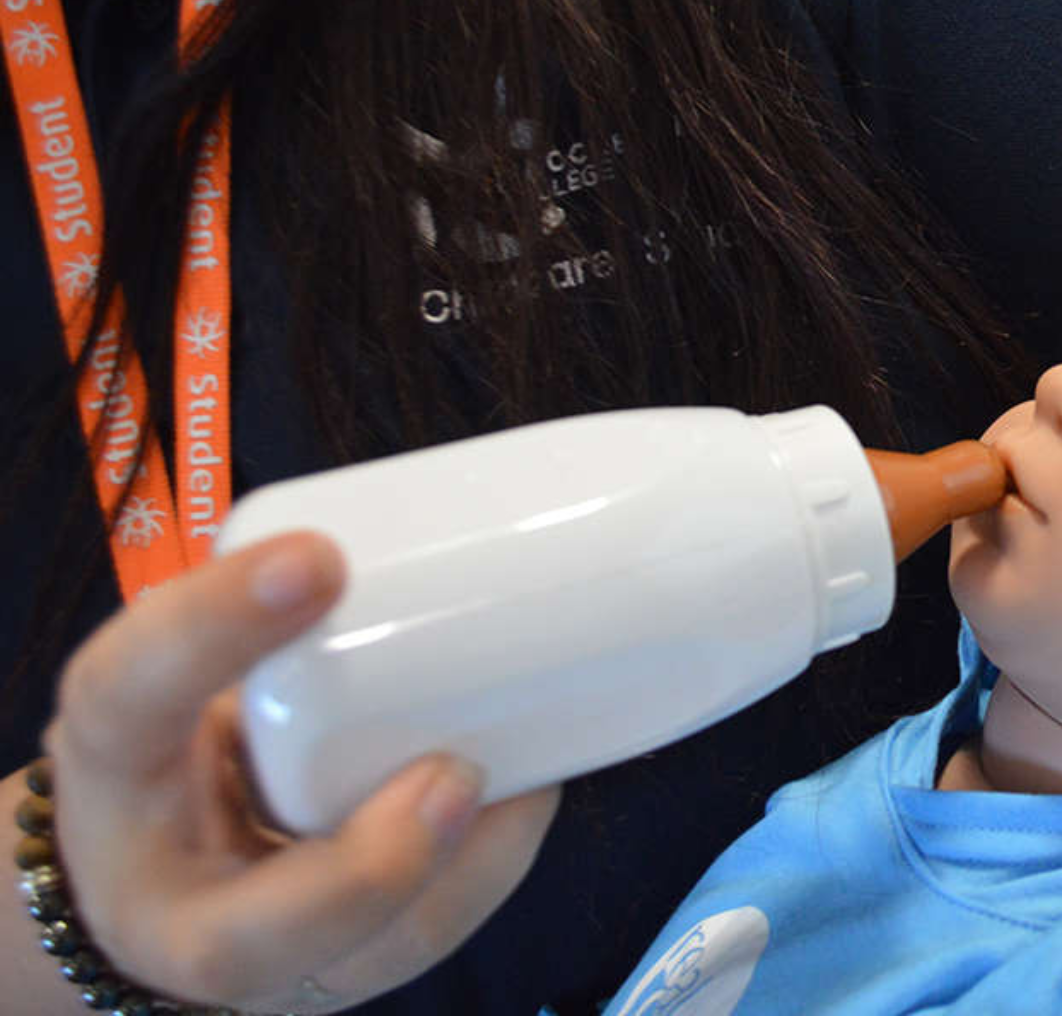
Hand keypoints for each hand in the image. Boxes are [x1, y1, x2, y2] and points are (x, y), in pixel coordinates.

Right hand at [38, 531, 559, 1012]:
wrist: (154, 842)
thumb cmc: (181, 723)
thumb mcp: (180, 655)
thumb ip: (254, 609)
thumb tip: (405, 520)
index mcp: (106, 771)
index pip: (129, 701)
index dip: (212, 633)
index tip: (316, 557)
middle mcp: (166, 900)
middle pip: (240, 941)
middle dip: (365, 873)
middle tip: (453, 774)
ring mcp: (261, 958)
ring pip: (361, 964)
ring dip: (460, 878)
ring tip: (528, 780)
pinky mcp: (337, 964)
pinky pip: (417, 939)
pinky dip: (488, 871)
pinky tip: (533, 791)